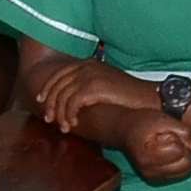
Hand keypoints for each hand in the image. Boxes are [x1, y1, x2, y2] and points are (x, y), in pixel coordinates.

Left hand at [32, 58, 162, 133]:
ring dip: (60, 113)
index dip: (48, 87)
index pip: (59, 74)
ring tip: (63, 127)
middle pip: (57, 85)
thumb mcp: (107, 84)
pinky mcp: (93, 88)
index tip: (41, 100)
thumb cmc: (130, 95)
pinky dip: (69, 115)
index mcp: (88, 63)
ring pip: (62, 96)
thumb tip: (74, 98)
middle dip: (50, 103)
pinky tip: (73, 124)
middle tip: (47, 118)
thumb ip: (90, 85)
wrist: (149, 96)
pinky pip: (72, 103)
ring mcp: (89, 76)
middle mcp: (86, 67)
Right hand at [120, 115, 190, 184]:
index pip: (179, 150)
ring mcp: (151, 176)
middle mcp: (148, 168)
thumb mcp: (162, 118)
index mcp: (147, 153)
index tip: (164, 133)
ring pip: (184, 172)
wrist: (124, 131)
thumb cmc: (143, 122)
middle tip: (168, 141)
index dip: (176, 138)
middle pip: (185, 164)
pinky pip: (179, 175)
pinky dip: (178, 165)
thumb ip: (182, 130)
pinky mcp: (155, 179)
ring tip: (167, 147)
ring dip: (181, 159)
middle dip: (182, 151)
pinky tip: (167, 155)